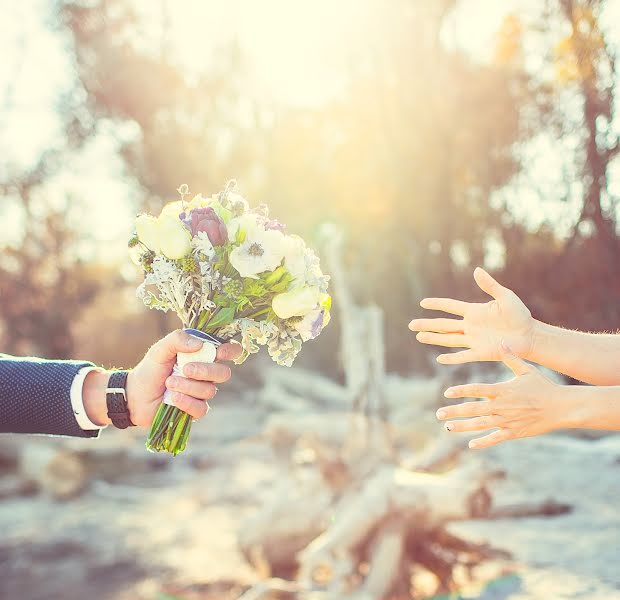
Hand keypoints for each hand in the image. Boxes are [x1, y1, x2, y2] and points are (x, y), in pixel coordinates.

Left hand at [126, 329, 241, 425]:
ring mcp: (202, 393)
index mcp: (203, 355)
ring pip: (210, 391)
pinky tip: (173, 398)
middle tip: (185, 369)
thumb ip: (178, 339)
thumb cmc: (150, 369)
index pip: (229, 351)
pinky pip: (201, 408)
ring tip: (169, 383)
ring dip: (188, 386)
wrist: (134, 395)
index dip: (230, 351)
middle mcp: (207, 374)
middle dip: (206, 371)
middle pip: (223, 373)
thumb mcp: (160, 349)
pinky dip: (187, 402)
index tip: (219, 352)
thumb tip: (200, 344)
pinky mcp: (195, 410)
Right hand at [409, 267, 534, 364]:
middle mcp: (470, 326)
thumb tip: (477, 271)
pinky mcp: (481, 352)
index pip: (450, 307)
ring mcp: (474, 340)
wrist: (530, 335)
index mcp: (474, 312)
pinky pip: (463, 356)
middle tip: (411, 325)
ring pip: (449, 339)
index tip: (423, 303)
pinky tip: (439, 359)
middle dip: (427, 324)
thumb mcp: (505, 297)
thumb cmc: (520, 315)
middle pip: (444, 325)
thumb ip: (490, 285)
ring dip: (433, 338)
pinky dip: (452, 358)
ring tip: (419, 337)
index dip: (437, 304)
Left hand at [436, 343, 562, 448]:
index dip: (461, 391)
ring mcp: (507, 421)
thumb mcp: (526, 369)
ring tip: (447, 428)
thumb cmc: (544, 386)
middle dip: (454, 411)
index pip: (477, 390)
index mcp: (502, 390)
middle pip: (474, 409)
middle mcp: (502, 406)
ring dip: (463, 427)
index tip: (447, 393)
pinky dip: (484, 442)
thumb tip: (501, 342)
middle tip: (439, 414)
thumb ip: (511, 357)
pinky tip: (471, 444)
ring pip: (481, 425)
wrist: (562, 407)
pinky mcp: (514, 432)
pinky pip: (496, 438)